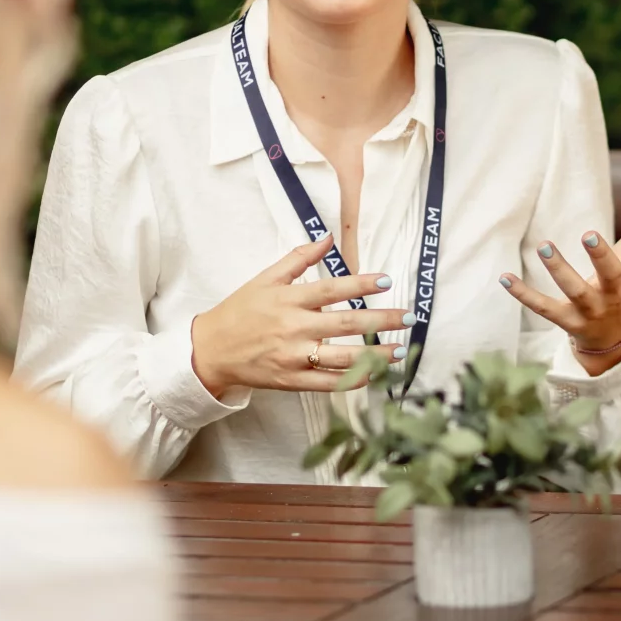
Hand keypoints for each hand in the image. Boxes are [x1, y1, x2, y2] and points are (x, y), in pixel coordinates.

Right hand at [190, 234, 412, 396]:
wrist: (211, 350)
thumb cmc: (239, 311)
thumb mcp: (264, 279)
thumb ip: (298, 258)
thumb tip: (327, 237)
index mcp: (288, 300)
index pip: (332, 289)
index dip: (361, 284)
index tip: (386, 280)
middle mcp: (294, 328)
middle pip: (347, 323)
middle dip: (382, 320)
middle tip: (409, 316)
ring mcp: (294, 357)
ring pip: (343, 357)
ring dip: (375, 354)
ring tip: (399, 349)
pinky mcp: (292, 380)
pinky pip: (328, 383)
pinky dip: (353, 380)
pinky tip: (373, 374)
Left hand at [499, 184, 620, 374]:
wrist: (614, 339)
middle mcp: (612, 294)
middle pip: (609, 275)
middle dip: (600, 256)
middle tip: (588, 233)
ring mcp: (591, 310)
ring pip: (576, 291)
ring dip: (559, 270)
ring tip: (544, 246)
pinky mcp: (568, 322)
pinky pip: (544, 308)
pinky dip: (524, 294)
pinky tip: (505, 278)